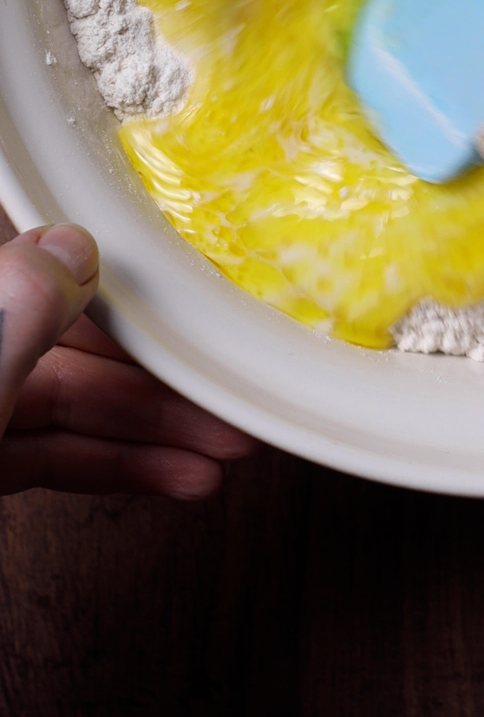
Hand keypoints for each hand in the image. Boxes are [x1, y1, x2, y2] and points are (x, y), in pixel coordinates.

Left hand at [0, 224, 254, 496]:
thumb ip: (22, 309)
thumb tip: (74, 244)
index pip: (55, 281)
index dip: (130, 295)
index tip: (193, 309)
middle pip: (78, 349)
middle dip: (161, 374)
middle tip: (227, 392)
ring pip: (77, 409)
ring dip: (155, 429)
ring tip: (222, 445)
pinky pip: (58, 456)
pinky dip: (118, 465)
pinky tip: (173, 472)